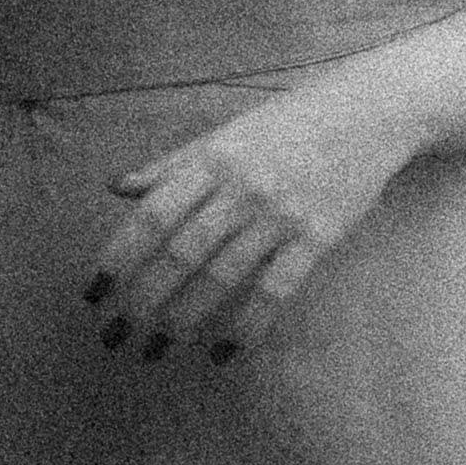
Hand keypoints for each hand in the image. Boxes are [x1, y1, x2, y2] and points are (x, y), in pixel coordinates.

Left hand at [85, 71, 411, 361]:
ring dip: (185, 318)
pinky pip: (277, 289)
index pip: (153, 214)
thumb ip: (172, 166)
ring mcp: (281, 214)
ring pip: (223, 275)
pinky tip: (224, 353)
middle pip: (181, 252)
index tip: (93, 293)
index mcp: (213, 160)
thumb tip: (116, 187)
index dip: (120, 255)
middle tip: (115, 336)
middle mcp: (242, 188)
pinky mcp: (319, 237)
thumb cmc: (291, 122)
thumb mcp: (227, 134)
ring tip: (156, 350)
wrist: (372, 111)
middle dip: (143, 299)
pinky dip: (249, 325)